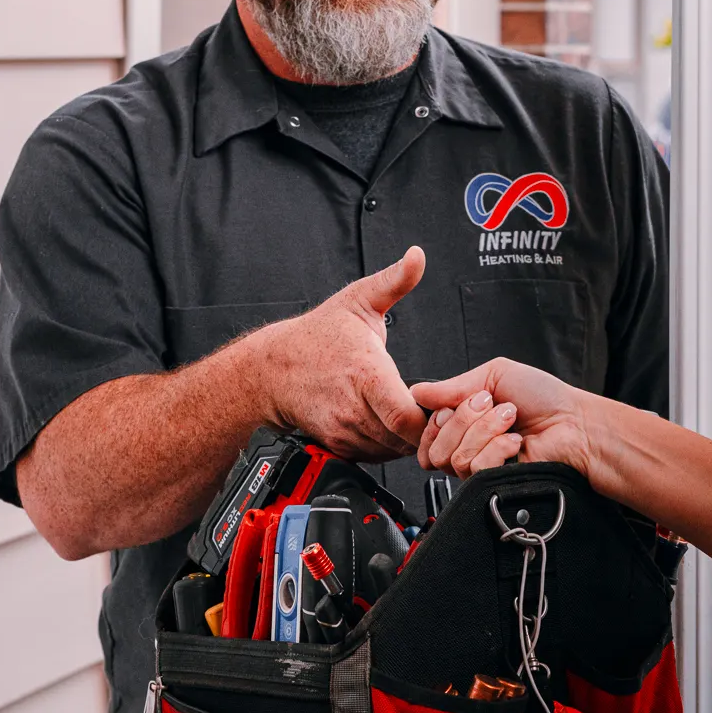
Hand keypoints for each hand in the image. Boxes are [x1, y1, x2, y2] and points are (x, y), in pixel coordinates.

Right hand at [243, 248, 428, 460]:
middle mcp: (354, 408)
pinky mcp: (338, 445)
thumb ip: (394, 280)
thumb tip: (416, 256)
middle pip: (405, 439)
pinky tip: (393, 425)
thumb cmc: (317, 336)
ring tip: (415, 417)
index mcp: (365, 374)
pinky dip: (389, 445)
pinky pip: (375, 456)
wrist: (272, 370)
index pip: (406, 417)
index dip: (429, 418)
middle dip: (427, 431)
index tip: (439, 404)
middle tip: (438, 413)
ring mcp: (344, 430)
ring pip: (392, 452)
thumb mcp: (358, 299)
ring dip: (408, 440)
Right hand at [413, 359, 592, 477]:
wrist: (574, 424)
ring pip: (454, 456)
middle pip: (434, 444)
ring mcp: (479, 467)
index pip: (425, 428)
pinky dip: (499, 447)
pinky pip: (475, 467)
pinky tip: (516, 442)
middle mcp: (467, 446)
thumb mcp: (493, 376)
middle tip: (493, 406)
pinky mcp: (493, 483)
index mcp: (463, 421)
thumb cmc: (543, 398)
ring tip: (510, 422)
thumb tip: (417, 392)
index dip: (440, 415)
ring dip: (486, 430)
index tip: (467, 399)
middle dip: (466, 418)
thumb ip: (452, 386)